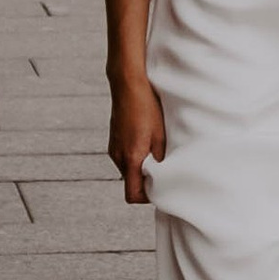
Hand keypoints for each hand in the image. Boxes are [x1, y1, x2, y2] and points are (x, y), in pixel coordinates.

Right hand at [109, 76, 166, 203]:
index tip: (160, 186)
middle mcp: (118, 156)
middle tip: (162, 166)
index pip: (132, 195)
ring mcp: (113, 148)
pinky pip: (124, 157)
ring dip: (141, 166)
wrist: (128, 83)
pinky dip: (135, 155)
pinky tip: (145, 139)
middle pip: (130, 183)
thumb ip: (160, 158)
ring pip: (128, 169)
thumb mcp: (160, 134)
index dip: (147, 196)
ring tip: (155, 149)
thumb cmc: (147, 107)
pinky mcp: (113, 140)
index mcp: (130, 158)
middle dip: (146, 180)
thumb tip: (164, 175)